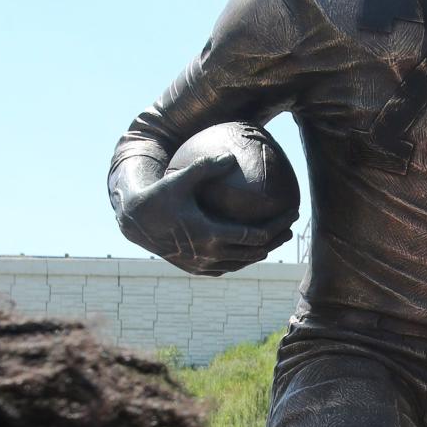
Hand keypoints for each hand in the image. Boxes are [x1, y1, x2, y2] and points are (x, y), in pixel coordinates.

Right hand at [115, 155, 289, 277]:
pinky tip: (251, 247)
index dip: (277, 226)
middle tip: (291, 225)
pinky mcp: (196, 269)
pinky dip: (243, 259)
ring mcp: (203, 265)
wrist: (135, 222)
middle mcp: (209, 255)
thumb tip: (232, 157)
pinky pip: (228, 267)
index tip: (291, 213)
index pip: (255, 236)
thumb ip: (206, 167)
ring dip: (261, 252)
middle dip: (276, 239)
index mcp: (209, 234)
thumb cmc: (158, 196)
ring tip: (276, 237)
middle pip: (255, 252)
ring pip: (242, 263)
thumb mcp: (180, 178)